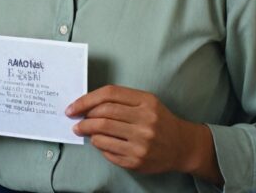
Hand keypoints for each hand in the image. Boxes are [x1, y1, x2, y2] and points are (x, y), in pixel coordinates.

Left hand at [67, 85, 220, 181]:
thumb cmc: (160, 120)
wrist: (182, 146)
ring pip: (102, 134)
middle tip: (76, 120)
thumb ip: (121, 100)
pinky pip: (107, 152)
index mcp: (146, 102)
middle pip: (103, 115)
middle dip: (84, 118)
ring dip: (88, 132)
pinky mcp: (136, 161)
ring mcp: (141, 143)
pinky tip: (99, 141)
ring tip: (84, 130)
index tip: (74, 106)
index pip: (109, 94)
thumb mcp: (147, 102)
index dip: (86, 99)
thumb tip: (89, 105)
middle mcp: (145, 122)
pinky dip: (98, 145)